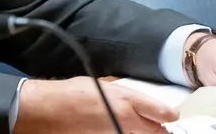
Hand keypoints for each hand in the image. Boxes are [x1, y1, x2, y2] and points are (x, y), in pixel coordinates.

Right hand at [15, 77, 177, 133]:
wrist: (47, 111)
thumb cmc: (71, 94)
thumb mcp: (103, 86)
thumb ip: (125, 96)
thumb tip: (141, 104)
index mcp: (126, 101)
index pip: (162, 113)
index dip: (167, 115)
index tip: (168, 116)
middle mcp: (126, 121)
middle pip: (157, 132)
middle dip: (157, 129)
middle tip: (154, 126)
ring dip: (141, 133)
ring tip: (128, 126)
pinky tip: (114, 128)